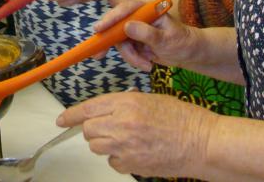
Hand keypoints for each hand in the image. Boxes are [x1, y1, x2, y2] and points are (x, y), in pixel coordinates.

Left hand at [56, 91, 215, 177]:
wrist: (202, 142)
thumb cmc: (182, 118)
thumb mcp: (150, 99)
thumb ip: (124, 104)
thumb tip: (106, 111)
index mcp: (126, 102)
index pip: (88, 108)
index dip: (71, 115)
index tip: (61, 120)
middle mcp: (121, 123)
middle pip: (88, 129)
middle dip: (93, 129)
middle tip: (108, 128)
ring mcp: (125, 146)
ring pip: (97, 146)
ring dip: (104, 143)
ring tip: (125, 139)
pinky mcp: (132, 165)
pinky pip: (112, 162)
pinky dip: (118, 158)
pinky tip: (135, 152)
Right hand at [94, 0, 195, 71]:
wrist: (189, 53)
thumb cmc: (182, 42)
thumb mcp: (167, 38)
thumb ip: (147, 33)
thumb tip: (126, 27)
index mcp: (147, 10)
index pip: (125, 10)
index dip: (110, 18)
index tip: (99, 29)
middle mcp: (138, 17)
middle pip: (116, 27)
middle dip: (110, 43)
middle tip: (99, 56)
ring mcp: (135, 28)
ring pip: (120, 42)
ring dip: (130, 56)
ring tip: (147, 65)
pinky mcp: (134, 40)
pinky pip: (126, 50)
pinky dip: (133, 59)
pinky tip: (147, 64)